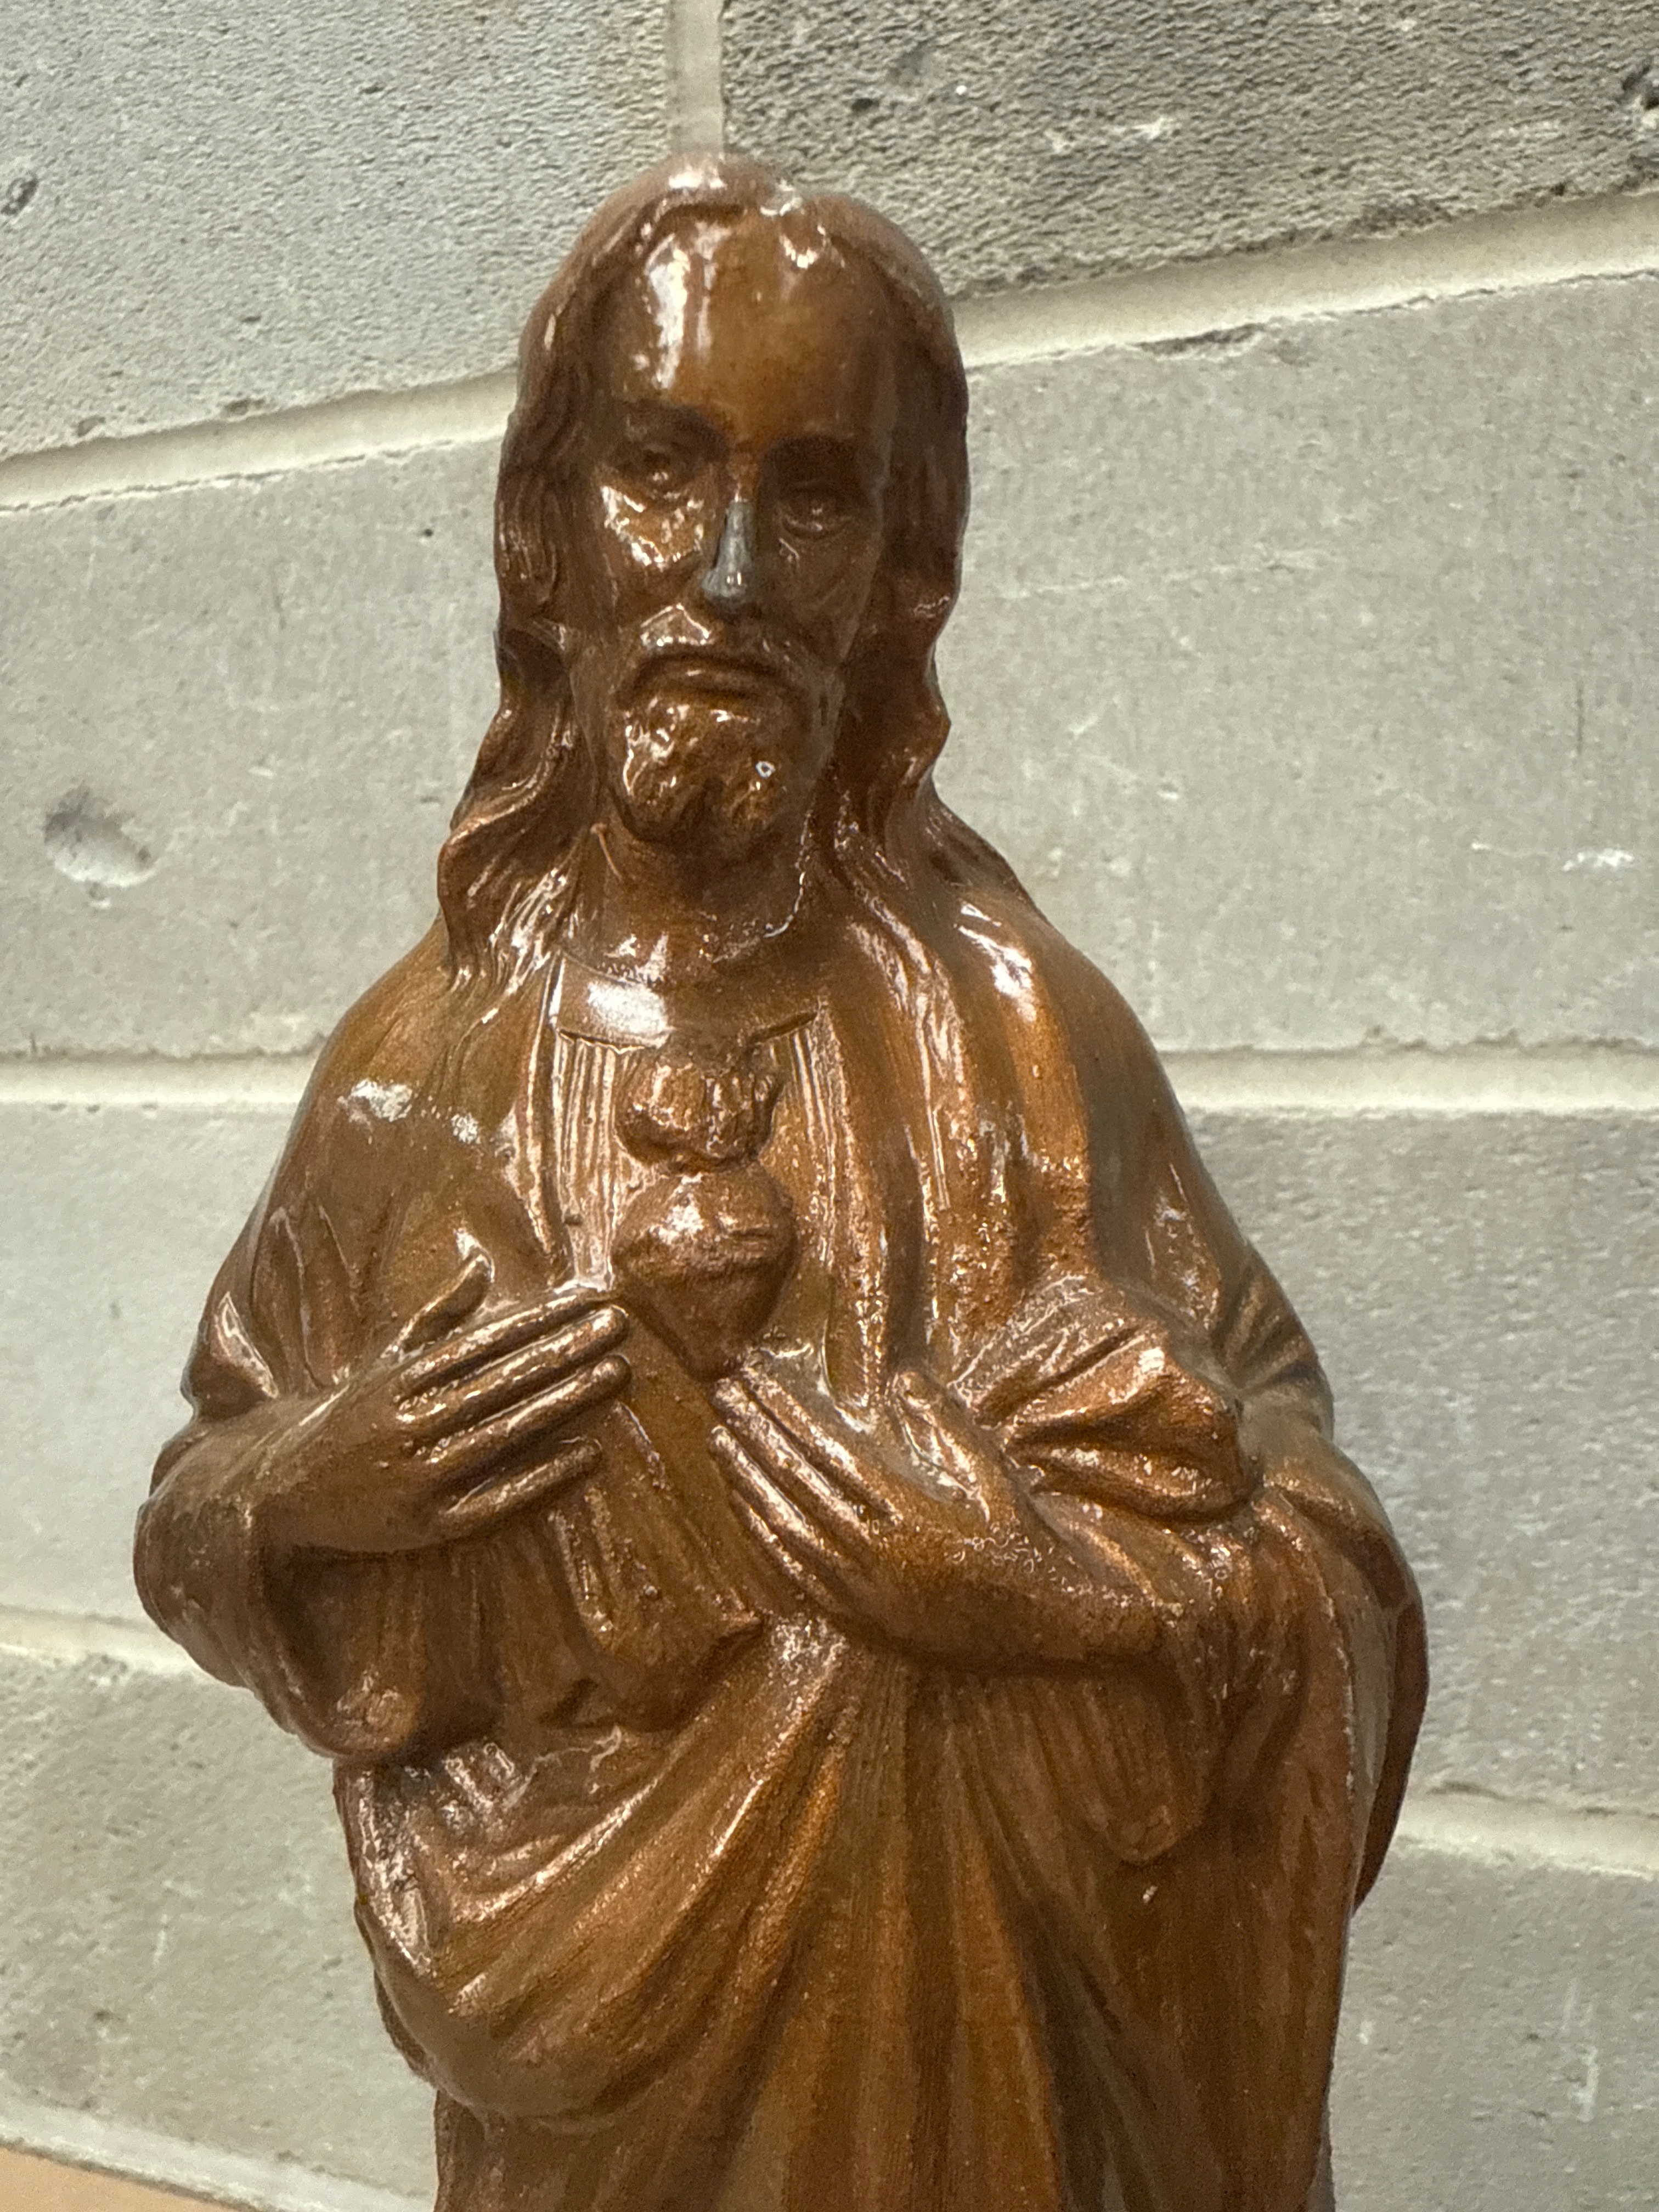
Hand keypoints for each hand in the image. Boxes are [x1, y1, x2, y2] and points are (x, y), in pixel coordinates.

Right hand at [257, 1256, 629, 1553]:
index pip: (486, 1341)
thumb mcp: (386, 1359)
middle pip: (501, 1380)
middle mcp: (412, 1420)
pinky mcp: (429, 1523)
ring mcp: (421, 1473)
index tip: (590, 1302)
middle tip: (619, 1327)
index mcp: (404, 1376)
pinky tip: (586, 1454)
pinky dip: (540, 1476)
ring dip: (562, 1402)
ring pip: (504, 1431)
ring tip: (614, 1375)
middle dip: (564, 1351)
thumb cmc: (353, 1415)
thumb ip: (437, 1314)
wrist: (284, 1490)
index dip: (541, 1320)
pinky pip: (495, 1498)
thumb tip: (480, 1263)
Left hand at [709, 1362, 1157, 1666]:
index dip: (784, 1409)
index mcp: (909, 1509)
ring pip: (787, 1525)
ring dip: (748, 1479)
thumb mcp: (993, 1473)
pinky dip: (764, 1533)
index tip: (754, 1375)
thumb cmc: (1022, 1539)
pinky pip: (796, 1570)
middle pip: (798, 1480)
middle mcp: (878, 1551)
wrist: (1045, 1624)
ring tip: (719, 1438)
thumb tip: (900, 1380)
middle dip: (756, 1432)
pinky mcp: (859, 1619)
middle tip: (723, 1392)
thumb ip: (945, 1425)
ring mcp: (864, 1589)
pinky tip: (743, 1504)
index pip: (826, 1447)